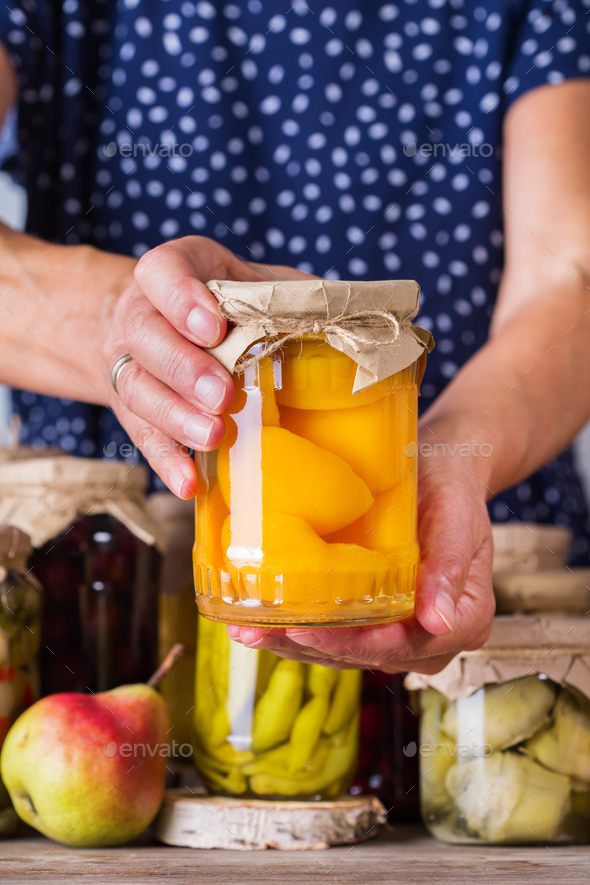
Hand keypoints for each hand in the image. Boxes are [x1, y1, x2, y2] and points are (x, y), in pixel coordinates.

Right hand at [101, 236, 311, 496]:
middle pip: (146, 336)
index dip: (181, 298)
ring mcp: (131, 362)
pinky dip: (166, 461)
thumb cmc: (224, 300)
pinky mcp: (132, 409)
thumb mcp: (256, 282)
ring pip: (137, 388)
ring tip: (213, 436)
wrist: (159, 319)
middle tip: (222, 395)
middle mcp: (142, 313)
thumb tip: (353, 316)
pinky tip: (189, 483)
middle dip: (185, 368)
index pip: (162, 271)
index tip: (213, 327)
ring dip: (175, 417)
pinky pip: (142, 435)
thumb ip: (291, 293)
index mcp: (177, 270)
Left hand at [226, 434, 495, 673]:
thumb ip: (449, 568)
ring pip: (345, 652)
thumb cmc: (452, 488)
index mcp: (464, 620)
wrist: (441, 468)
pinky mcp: (375, 621)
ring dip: (295, 645)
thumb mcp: (458, 518)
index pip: (405, 645)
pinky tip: (260, 622)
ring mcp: (401, 634)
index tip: (309, 631)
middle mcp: (432, 638)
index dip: (355, 644)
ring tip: (246, 630)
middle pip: (368, 655)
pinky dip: (299, 631)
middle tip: (260, 632)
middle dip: (311, 646)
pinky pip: (337, 635)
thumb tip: (439, 622)